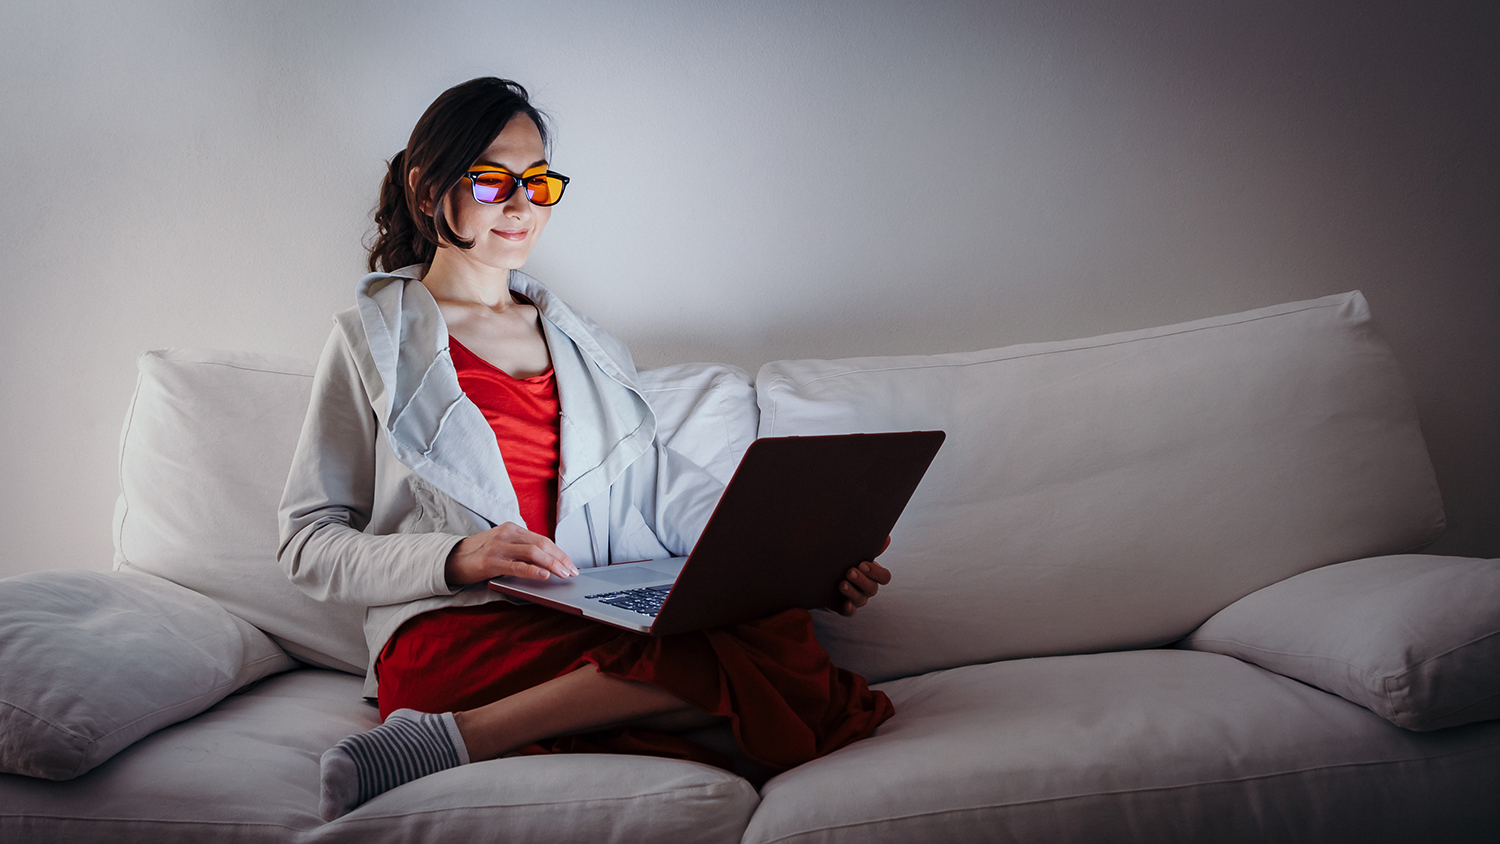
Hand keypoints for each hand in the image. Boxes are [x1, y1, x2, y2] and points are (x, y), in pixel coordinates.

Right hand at [445, 522, 576, 587]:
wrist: (451, 558)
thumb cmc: (480, 554)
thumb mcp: (503, 545)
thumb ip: (521, 548)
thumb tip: (547, 562)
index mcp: (512, 529)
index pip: (542, 539)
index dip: (559, 552)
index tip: (571, 564)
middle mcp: (507, 534)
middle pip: (542, 544)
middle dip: (560, 559)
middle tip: (572, 571)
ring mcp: (499, 547)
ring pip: (533, 553)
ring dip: (553, 564)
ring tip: (564, 575)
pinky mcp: (491, 562)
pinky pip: (517, 566)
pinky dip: (532, 570)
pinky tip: (544, 575)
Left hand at [836, 535, 892, 616]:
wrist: (827, 575)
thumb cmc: (846, 561)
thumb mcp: (856, 553)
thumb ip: (871, 546)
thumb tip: (887, 537)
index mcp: (873, 575)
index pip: (884, 577)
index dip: (876, 572)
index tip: (863, 563)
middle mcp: (868, 589)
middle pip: (872, 588)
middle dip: (861, 580)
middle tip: (850, 571)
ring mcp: (857, 599)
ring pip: (860, 599)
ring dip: (852, 592)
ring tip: (842, 584)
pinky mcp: (845, 607)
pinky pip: (850, 612)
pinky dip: (849, 608)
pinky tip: (845, 603)